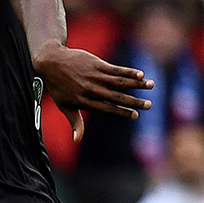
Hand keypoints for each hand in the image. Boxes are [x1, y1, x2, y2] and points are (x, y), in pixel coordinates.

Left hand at [32, 43, 153, 141]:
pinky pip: (116, 69)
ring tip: (152, 86)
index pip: (107, 109)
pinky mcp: (97, 65)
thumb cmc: (58, 86)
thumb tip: (77, 140)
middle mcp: (91, 90)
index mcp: (84, 101)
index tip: (135, 116)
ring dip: (137, 85)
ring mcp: (95, 76)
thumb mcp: (64, 106)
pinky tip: (140, 75)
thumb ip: (75, 122)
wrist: (52, 62)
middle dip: (134, 101)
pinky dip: (129, 72)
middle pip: (116, 97)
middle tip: (149, 105)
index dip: (121, 112)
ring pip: (119, 82)